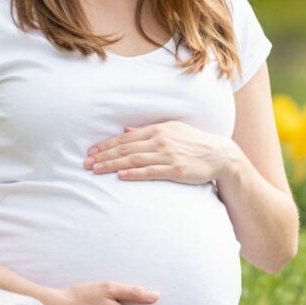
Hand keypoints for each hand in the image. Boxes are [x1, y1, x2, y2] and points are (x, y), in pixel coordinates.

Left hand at [83, 121, 242, 184]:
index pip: (126, 138)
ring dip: (112, 165)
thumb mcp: (171, 131)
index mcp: (159, 129)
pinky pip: (150, 172)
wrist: (219, 155)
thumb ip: (148, 131)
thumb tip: (126, 130)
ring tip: (96, 170)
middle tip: (86, 163)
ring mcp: (168, 155)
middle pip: (126, 149)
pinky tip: (119, 176)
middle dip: (104, 156)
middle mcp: (161, 140)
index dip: (107, 145)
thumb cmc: (193, 143)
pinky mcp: (175, 170)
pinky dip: (133, 173)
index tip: (91, 152)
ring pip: (134, 160)